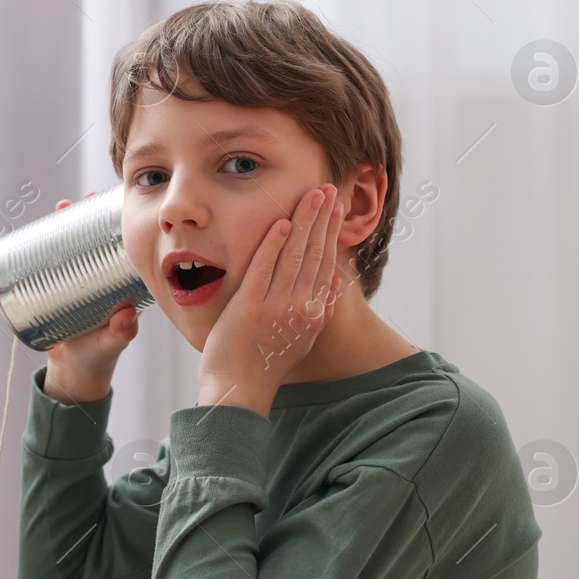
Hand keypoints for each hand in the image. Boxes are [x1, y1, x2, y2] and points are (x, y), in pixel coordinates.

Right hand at [42, 191, 142, 404]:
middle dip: (87, 216)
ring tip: (60, 208)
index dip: (117, 225)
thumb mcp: (111, 344)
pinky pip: (51, 262)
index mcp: (120, 285)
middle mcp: (100, 277)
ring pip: (72, 246)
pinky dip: (43, 245)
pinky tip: (36, 231)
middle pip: (94, 239)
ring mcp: (78, 280)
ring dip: (65, 224)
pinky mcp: (56, 288)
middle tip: (80, 202)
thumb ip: (120, 333)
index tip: (112, 207)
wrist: (74, 370)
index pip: (120, 247)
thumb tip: (126, 317)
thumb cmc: (100, 356)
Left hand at [196, 183, 343, 410]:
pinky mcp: (250, 307)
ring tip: (312, 195)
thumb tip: (339, 280)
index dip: (332, 233)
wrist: (240, 390)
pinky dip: (274, 245)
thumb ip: (322, 309)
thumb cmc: (267, 364)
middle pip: (315, 253)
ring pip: (295, 255)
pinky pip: (264, 269)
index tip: (336, 209)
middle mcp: (300, 307)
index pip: (327, 263)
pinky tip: (282, 222)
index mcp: (314, 313)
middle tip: (328, 188)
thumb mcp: (304, 338)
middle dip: (322, 218)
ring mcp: (275, 306)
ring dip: (304, 221)